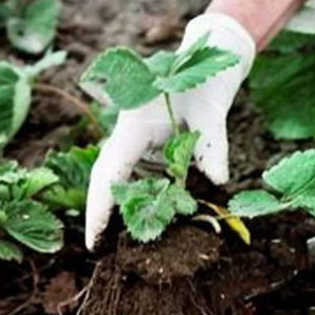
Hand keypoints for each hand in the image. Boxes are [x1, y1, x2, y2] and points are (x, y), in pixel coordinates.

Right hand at [85, 14, 255, 249]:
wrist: (208, 62)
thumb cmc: (204, 82)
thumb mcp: (212, 112)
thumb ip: (212, 146)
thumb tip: (219, 181)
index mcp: (133, 128)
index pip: (108, 173)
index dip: (99, 208)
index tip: (95, 239)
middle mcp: (129, 139)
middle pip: (110, 183)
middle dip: (106, 216)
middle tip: (104, 251)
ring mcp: (139, 146)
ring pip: (128, 184)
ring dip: (132, 211)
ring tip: (137, 245)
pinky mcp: (152, 151)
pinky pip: (146, 180)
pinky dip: (151, 200)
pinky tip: (160, 220)